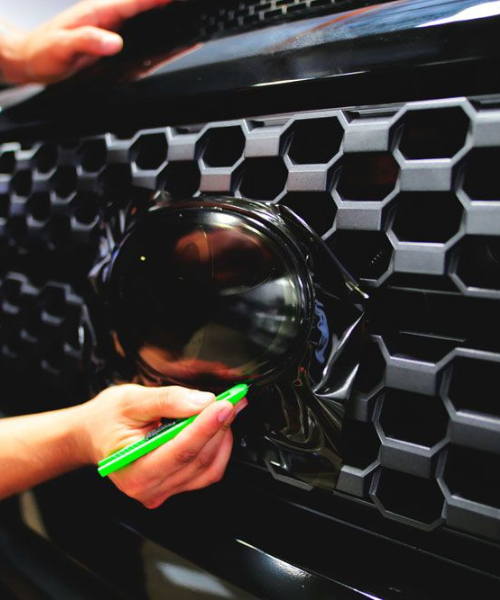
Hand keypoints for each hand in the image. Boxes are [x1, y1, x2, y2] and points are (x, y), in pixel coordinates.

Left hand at [2, 0, 171, 83]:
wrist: (30, 59)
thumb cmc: (43, 53)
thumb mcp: (62, 48)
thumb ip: (87, 42)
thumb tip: (114, 42)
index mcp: (99, 14)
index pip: (135, 2)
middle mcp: (108, 17)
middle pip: (145, 6)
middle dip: (167, 3)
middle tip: (190, 5)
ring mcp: (112, 28)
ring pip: (145, 18)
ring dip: (165, 15)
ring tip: (186, 14)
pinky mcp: (112, 40)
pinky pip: (140, 33)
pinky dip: (155, 32)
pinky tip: (167, 34)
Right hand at [79, 383, 246, 507]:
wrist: (94, 434)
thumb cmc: (107, 419)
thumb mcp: (131, 399)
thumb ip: (167, 400)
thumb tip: (201, 401)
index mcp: (133, 469)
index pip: (179, 451)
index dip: (205, 426)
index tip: (224, 405)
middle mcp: (148, 488)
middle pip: (196, 460)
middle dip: (218, 427)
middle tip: (232, 400)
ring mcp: (163, 491)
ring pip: (207, 468)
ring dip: (221, 437)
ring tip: (226, 410)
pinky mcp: (174, 486)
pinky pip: (206, 473)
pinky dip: (218, 449)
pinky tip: (218, 429)